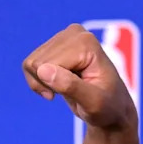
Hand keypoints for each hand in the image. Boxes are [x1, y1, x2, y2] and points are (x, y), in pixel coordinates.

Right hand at [22, 24, 136, 129]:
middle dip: (48, 84)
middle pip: (35, 63)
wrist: (113, 109)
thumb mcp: (94, 103)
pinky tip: (60, 84)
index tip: (81, 95)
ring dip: (44, 83)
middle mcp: (74, 34)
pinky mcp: (56, 46)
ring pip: (30, 64)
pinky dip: (40, 80)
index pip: (46, 65)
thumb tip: (43, 70)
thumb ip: (71, 86)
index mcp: (86, 43)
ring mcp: (64, 38)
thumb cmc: (108, 108)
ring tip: (68, 89)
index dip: (56, 85)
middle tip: (74, 93)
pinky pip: (30, 65)